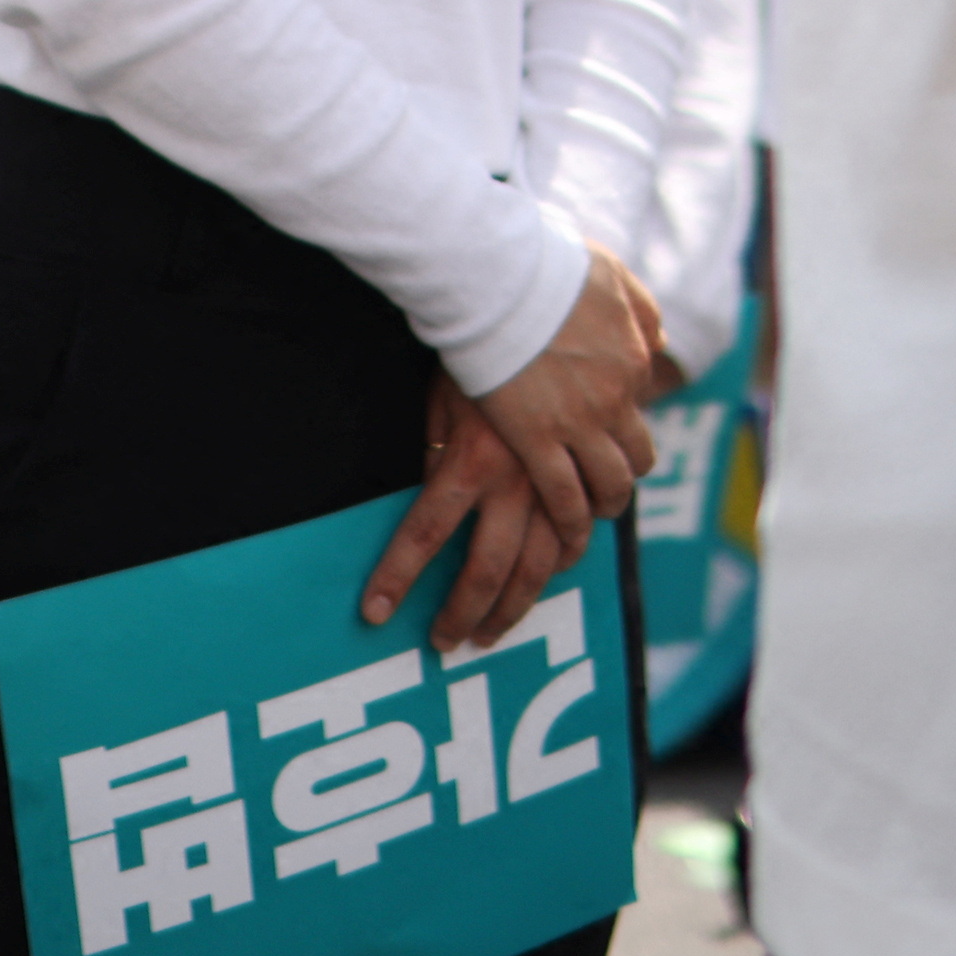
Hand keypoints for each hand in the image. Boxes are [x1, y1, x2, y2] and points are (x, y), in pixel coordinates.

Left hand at [365, 368, 576, 650]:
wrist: (540, 313)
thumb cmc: (473, 354)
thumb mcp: (438, 401)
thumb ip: (433, 452)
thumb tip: (423, 498)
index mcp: (469, 461)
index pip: (424, 534)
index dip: (398, 577)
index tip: (375, 613)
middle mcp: (515, 481)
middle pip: (487, 568)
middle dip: (462, 612)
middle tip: (443, 643)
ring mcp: (554, 482)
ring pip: (538, 566)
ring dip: (512, 608)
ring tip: (488, 634)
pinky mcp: (580, 475)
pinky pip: (577, 534)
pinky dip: (563, 564)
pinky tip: (547, 579)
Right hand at [461, 245, 667, 549]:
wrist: (500, 275)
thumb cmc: (549, 266)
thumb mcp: (613, 275)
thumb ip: (640, 309)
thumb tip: (659, 338)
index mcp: (632, 361)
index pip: (642, 412)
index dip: (625, 433)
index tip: (610, 442)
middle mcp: (614, 400)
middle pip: (634, 460)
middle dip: (622, 481)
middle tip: (606, 491)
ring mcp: (577, 424)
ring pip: (607, 485)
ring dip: (603, 506)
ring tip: (589, 520)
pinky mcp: (535, 441)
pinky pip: (564, 495)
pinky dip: (570, 520)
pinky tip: (564, 531)